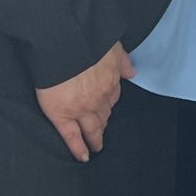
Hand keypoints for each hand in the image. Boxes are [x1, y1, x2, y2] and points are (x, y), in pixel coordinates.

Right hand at [36, 44, 132, 161]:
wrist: (64, 42)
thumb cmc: (85, 39)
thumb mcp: (112, 45)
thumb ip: (122, 60)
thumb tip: (132, 72)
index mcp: (110, 79)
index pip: (113, 97)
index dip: (109, 104)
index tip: (106, 108)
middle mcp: (99, 97)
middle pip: (104, 114)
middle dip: (104, 123)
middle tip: (102, 132)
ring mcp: (82, 108)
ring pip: (92, 128)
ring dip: (95, 138)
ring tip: (95, 147)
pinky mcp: (62, 114)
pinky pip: (72, 136)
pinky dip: (78, 148)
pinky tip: (83, 157)